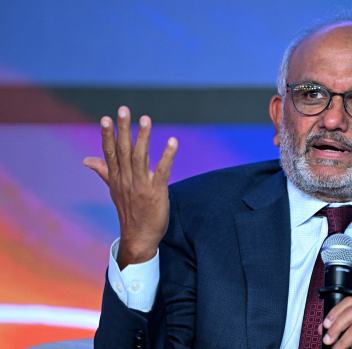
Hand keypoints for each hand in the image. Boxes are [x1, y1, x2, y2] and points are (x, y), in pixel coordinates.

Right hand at [83, 106, 177, 268]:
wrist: (139, 237)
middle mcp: (126, 179)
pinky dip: (167, 156)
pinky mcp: (156, 192)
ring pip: (140, 157)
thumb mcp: (114, 189)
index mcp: (116, 177)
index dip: (108, 135)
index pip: (110, 153)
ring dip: (143, 137)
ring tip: (145, 119)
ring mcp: (140, 186)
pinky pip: (162, 171)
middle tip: (123, 109)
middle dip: (123, 129)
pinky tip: (172, 142)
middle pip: (123, 150)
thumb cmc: (130, 211)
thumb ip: (104, 171)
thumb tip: (85, 159)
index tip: (105, 118)